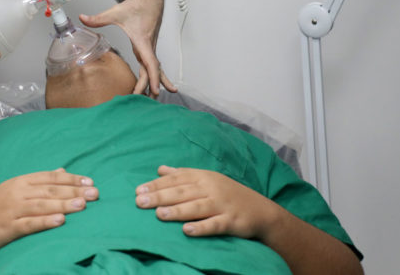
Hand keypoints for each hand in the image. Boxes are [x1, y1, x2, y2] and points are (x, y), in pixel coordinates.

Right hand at [0, 169, 97, 253]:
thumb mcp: (16, 188)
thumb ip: (39, 181)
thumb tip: (62, 171)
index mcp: (21, 181)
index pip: (50, 177)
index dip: (71, 179)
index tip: (90, 181)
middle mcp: (17, 192)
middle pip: (49, 190)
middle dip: (73, 191)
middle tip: (94, 193)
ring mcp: (12, 209)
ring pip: (42, 205)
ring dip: (64, 204)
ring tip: (82, 205)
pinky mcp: (8, 227)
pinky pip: (29, 224)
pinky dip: (45, 221)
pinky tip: (60, 221)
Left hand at [79, 0, 174, 96]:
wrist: (149, 0)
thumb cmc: (135, 7)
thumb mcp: (116, 12)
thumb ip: (98, 18)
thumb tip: (82, 18)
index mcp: (142, 40)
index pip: (150, 62)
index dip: (153, 76)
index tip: (154, 89)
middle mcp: (148, 47)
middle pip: (151, 71)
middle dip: (149, 86)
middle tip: (144, 101)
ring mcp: (149, 49)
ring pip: (154, 70)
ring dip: (155, 84)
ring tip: (153, 99)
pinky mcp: (147, 49)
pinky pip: (152, 66)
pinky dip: (156, 77)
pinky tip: (158, 87)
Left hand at [135, 165, 277, 238]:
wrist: (261, 210)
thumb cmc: (227, 194)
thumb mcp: (207, 179)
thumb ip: (183, 174)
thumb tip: (160, 168)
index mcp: (203, 177)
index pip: (176, 179)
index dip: (157, 185)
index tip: (138, 191)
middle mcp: (211, 188)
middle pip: (182, 192)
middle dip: (160, 196)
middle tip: (140, 202)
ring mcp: (221, 205)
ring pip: (196, 207)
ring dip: (177, 210)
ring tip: (159, 215)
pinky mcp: (232, 221)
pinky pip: (215, 224)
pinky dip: (202, 227)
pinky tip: (187, 231)